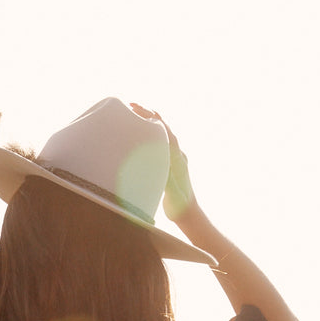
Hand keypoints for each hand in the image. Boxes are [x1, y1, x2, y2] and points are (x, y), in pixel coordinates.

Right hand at [130, 103, 196, 223]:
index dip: (152, 119)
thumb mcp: (173, 192)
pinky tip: (139, 137)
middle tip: (131, 106)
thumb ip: (167, 178)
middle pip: (163, 128)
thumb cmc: (180, 206)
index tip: (138, 110)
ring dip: (149, 124)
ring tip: (134, 115)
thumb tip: (159, 163)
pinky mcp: (170, 165)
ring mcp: (174, 159)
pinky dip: (149, 137)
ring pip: (161, 135)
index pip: (165, 131)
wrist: (188, 214)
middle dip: (148, 116)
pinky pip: (159, 145)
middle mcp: (178, 154)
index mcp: (178, 157)